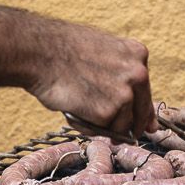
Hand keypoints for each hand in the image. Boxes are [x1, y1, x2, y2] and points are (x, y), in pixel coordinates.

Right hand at [29, 23, 153, 138]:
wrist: (39, 52)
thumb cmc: (62, 50)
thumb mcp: (102, 51)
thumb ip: (120, 74)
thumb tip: (131, 102)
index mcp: (138, 54)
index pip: (145, 90)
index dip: (141, 110)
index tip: (144, 125)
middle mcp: (138, 74)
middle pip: (140, 112)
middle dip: (130, 126)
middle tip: (115, 133)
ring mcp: (125, 94)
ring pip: (121, 125)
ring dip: (102, 125)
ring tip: (78, 106)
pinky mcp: (108, 112)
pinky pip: (101, 130)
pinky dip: (86, 127)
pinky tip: (73, 110)